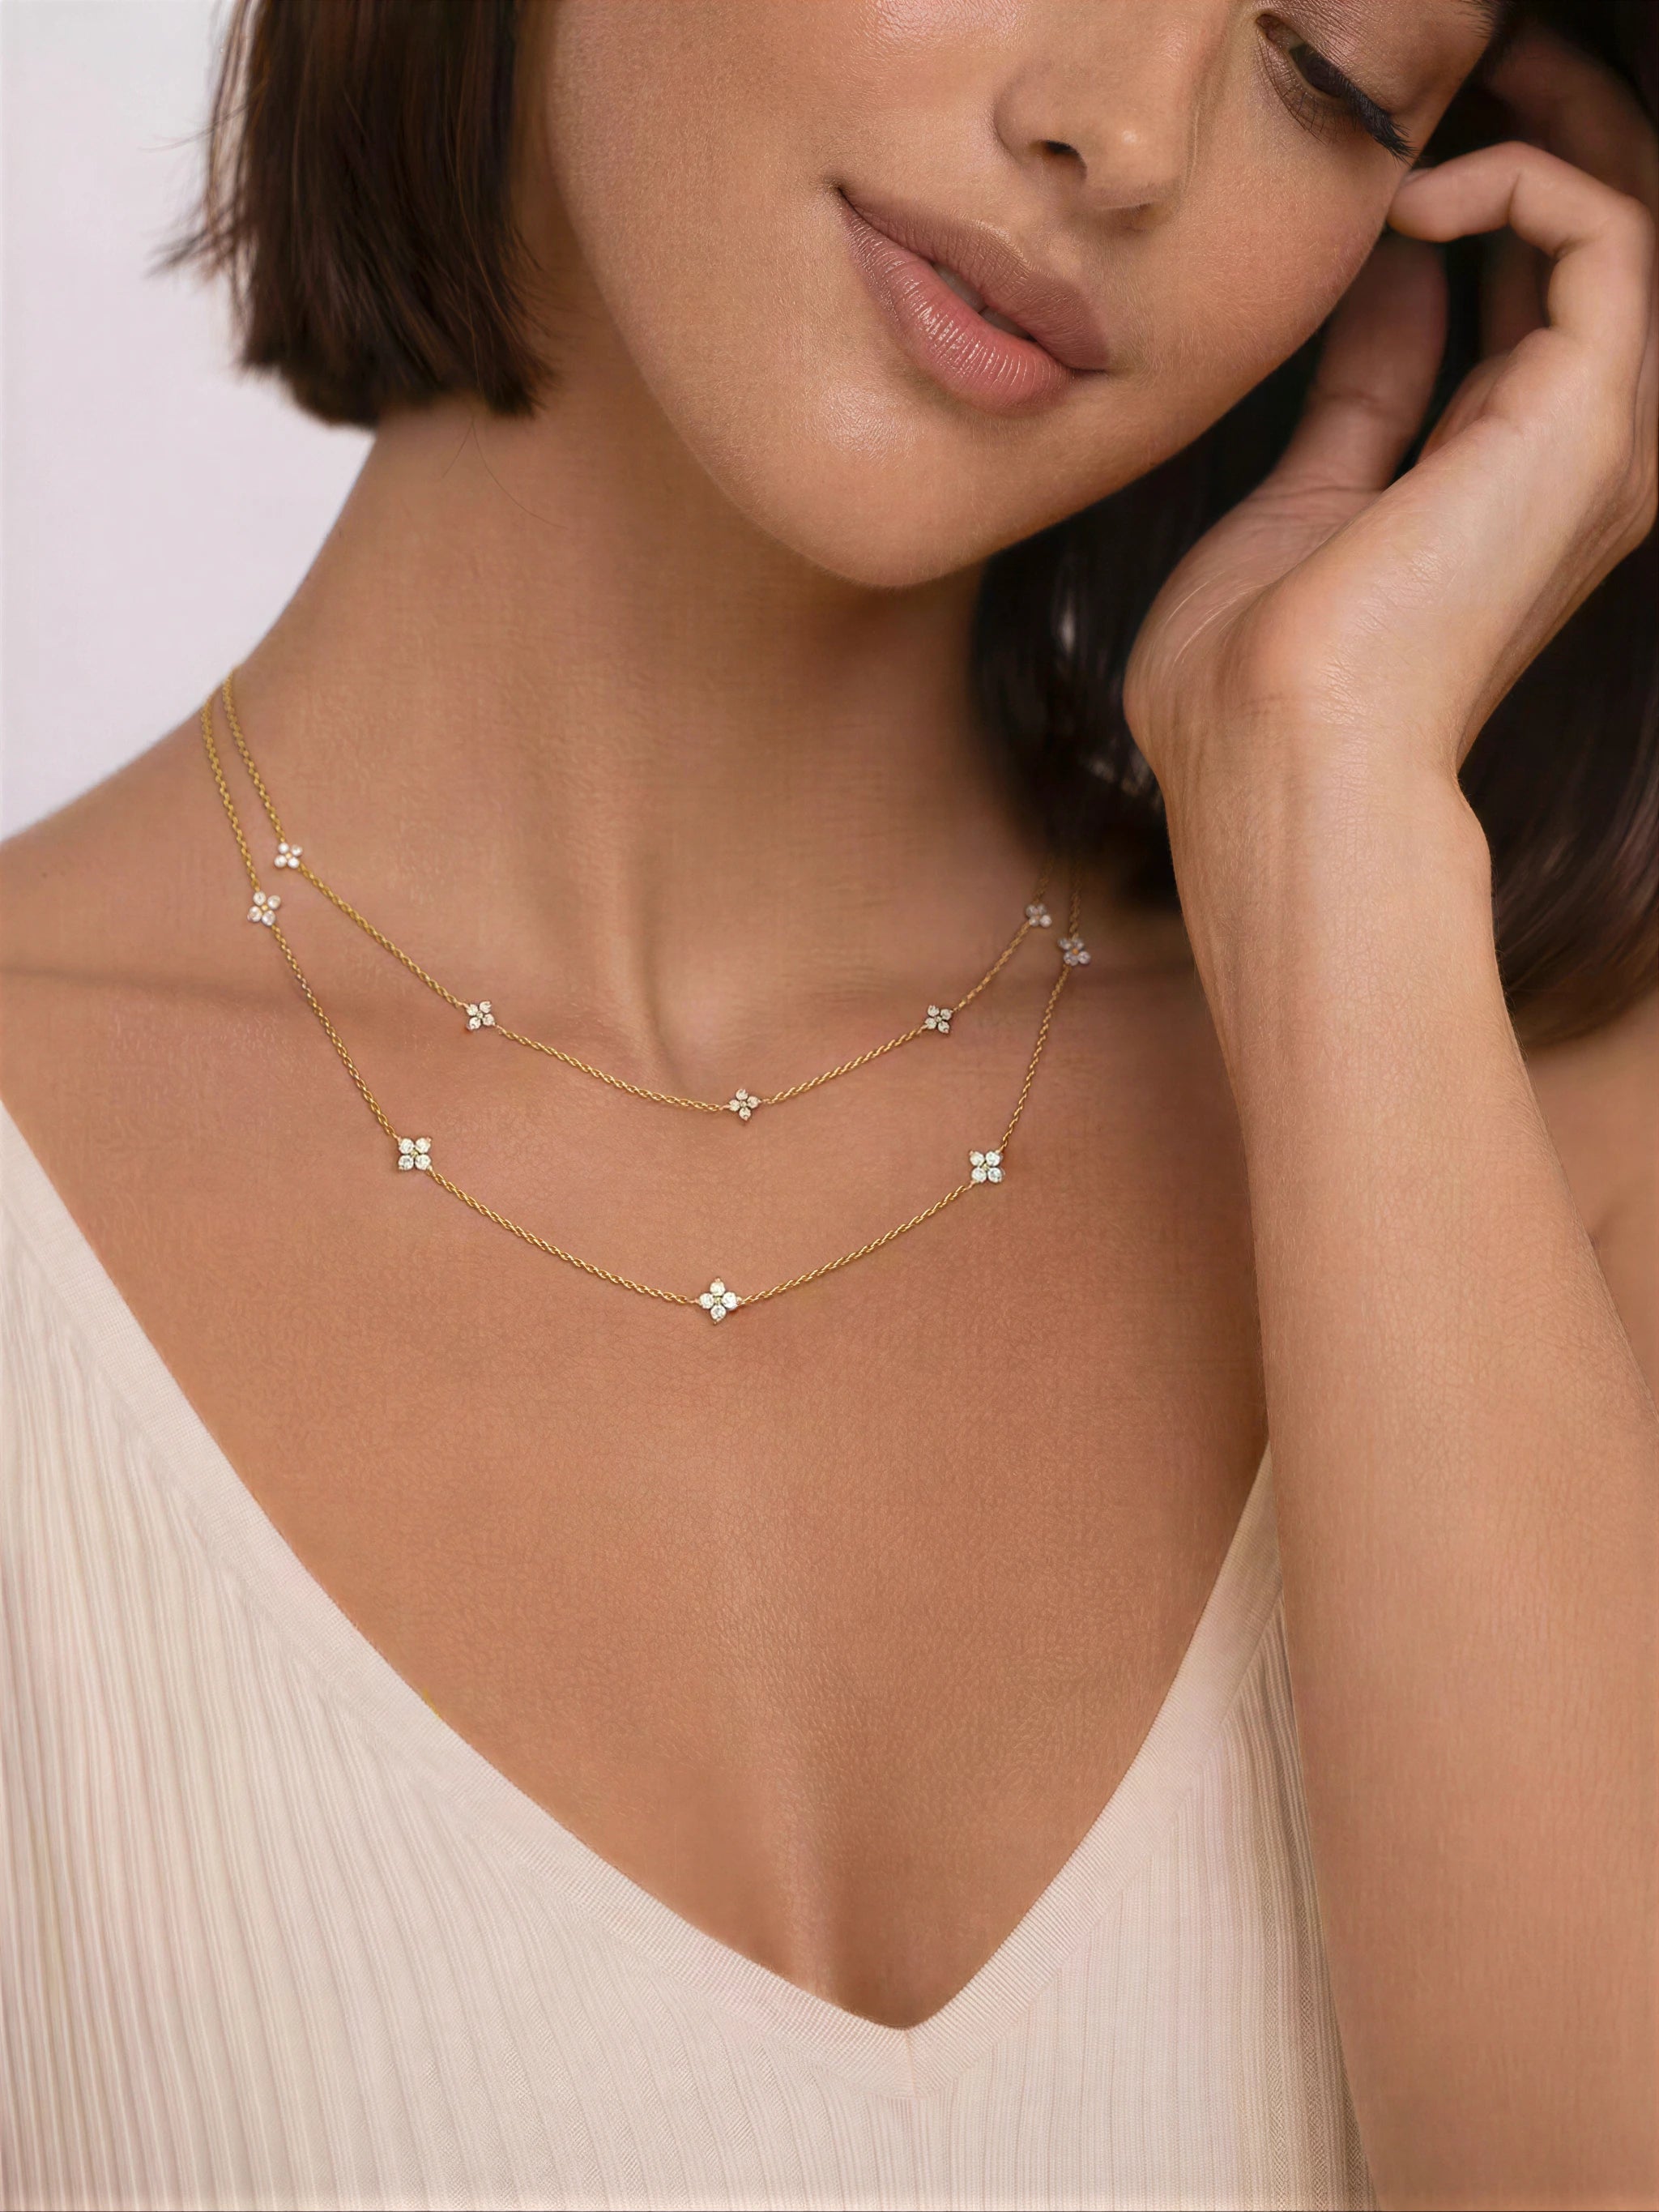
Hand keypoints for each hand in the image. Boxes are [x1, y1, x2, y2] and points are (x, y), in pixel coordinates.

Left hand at [1122, 28, 1656, 851]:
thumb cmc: (1252, 686)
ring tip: (1456, 85)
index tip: (1381, 167)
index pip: (1522, 312)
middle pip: (1594, 253)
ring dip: (1551, 129)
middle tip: (1461, 70)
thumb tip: (1374, 279)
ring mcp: (1594, 441)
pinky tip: (1412, 198)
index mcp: (1501, 491)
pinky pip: (1606, 230)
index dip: (1464, 216)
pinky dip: (1521, 181)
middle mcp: (1571, 462)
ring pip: (1625, 220)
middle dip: (1538, 138)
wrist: (1278, 759)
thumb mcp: (1301, 503)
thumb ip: (1355, 396)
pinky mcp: (1589, 413)